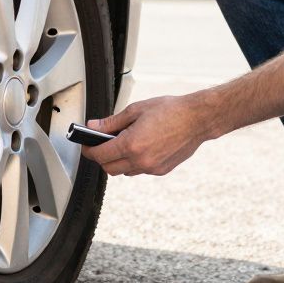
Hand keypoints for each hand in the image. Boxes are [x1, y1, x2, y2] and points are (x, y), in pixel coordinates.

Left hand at [80, 95, 210, 176]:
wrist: (198, 119)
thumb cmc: (170, 110)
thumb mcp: (136, 110)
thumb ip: (111, 122)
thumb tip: (93, 127)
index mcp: (131, 144)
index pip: (100, 155)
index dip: (89, 150)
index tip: (86, 145)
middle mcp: (141, 160)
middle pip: (109, 168)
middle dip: (101, 157)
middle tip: (101, 143)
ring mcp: (152, 168)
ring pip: (124, 172)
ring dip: (118, 161)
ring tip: (123, 143)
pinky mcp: (161, 170)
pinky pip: (140, 170)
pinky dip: (134, 162)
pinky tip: (141, 147)